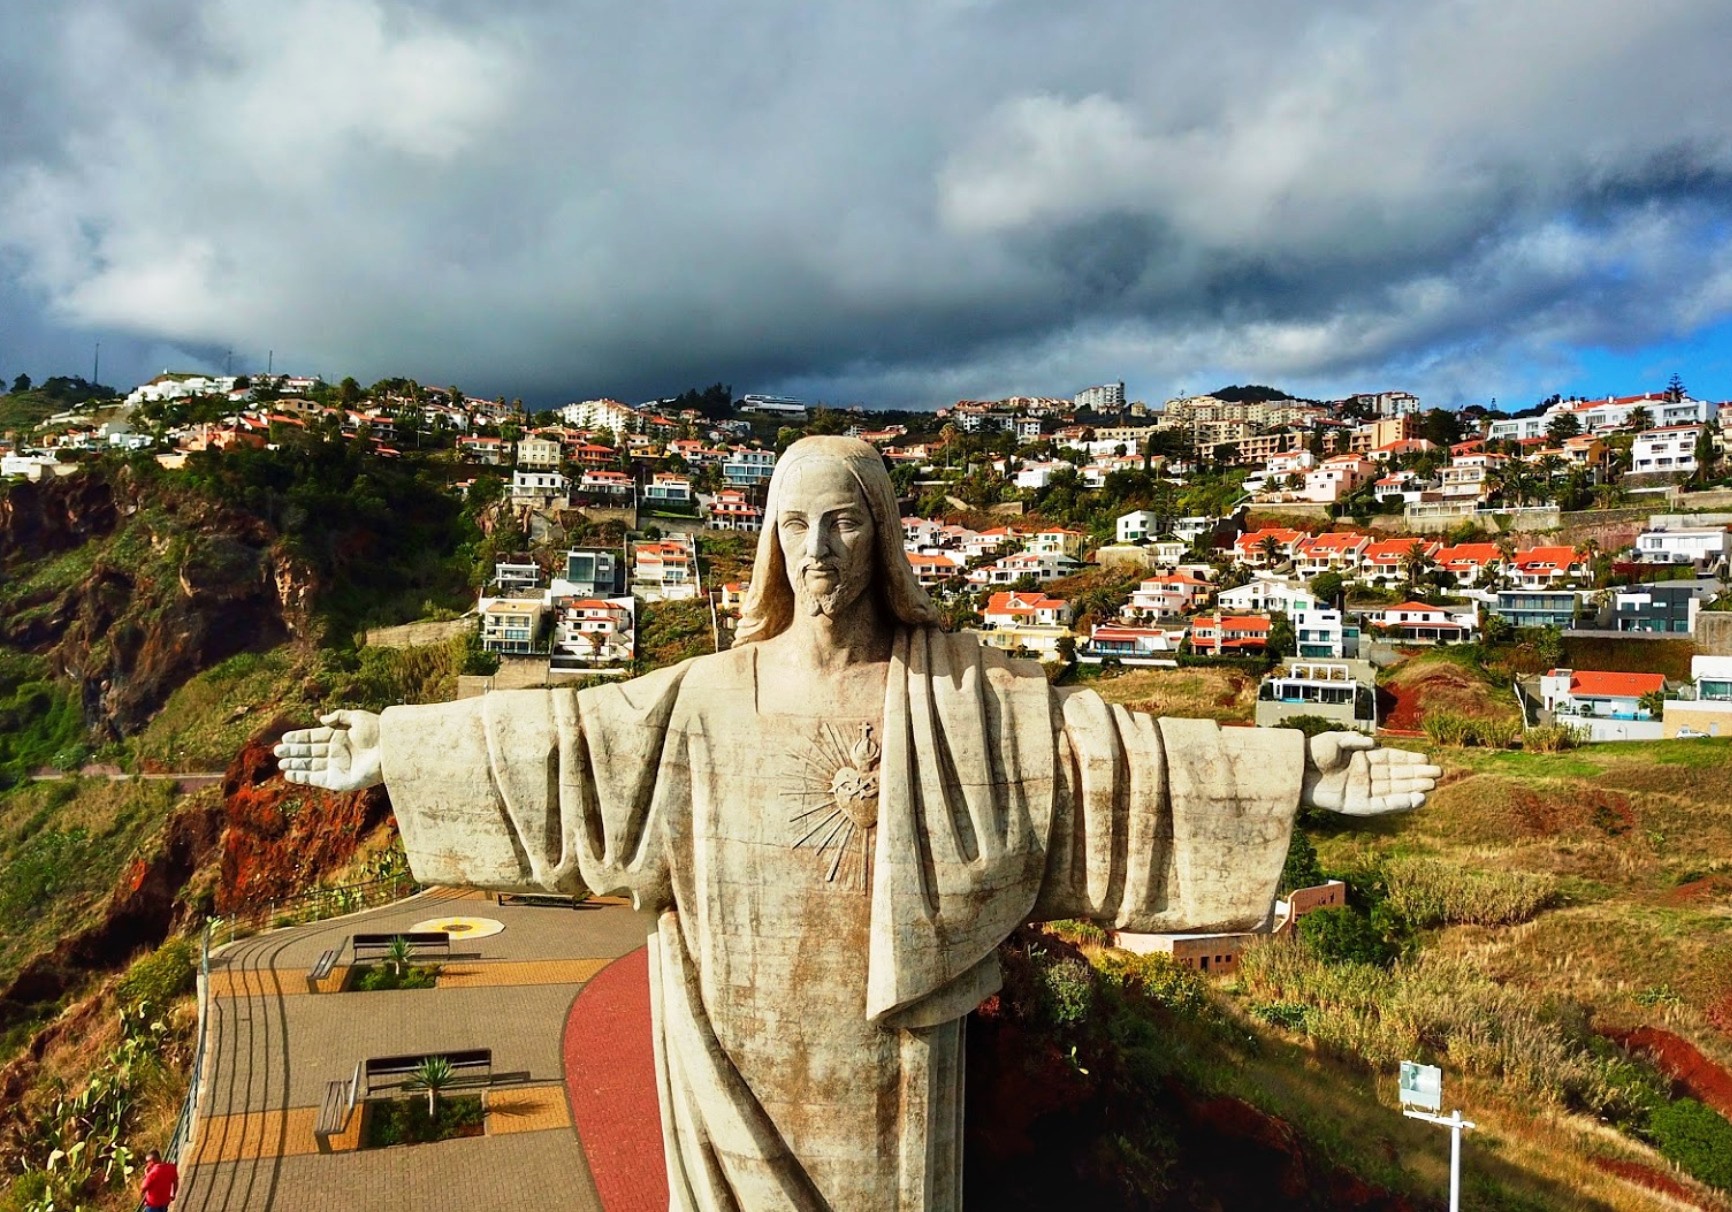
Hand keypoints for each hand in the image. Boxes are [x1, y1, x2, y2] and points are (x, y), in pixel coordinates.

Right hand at [273, 710, 384, 791]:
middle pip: (310, 752)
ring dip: (295, 765)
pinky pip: (316, 779)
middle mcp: (337, 752)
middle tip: (276, 752)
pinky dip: (302, 778)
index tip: (284, 738)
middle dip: (293, 752)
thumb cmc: (377, 732)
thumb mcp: (357, 717)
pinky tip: (289, 775)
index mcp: (340, 737)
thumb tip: (320, 719)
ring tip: (280, 763)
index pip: (315, 737)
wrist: (390, 750)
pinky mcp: (338, 781)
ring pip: (310, 766)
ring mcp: (337, 767)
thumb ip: (338, 716)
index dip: (299, 738)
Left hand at [1301, 731, 1440, 816]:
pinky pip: (1383, 805)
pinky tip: (1416, 800)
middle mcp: (1365, 775)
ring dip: (1413, 789)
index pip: (1391, 759)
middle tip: (1438, 774)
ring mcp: (1362, 790)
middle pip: (1397, 775)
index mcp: (1362, 758)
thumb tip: (1374, 744)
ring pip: (1394, 790)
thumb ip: (1354, 740)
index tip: (1427, 759)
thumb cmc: (1312, 753)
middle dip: (1417, 774)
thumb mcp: (1334, 740)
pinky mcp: (1357, 806)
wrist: (1295, 771)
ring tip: (1432, 786)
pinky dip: (1399, 803)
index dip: (1409, 759)